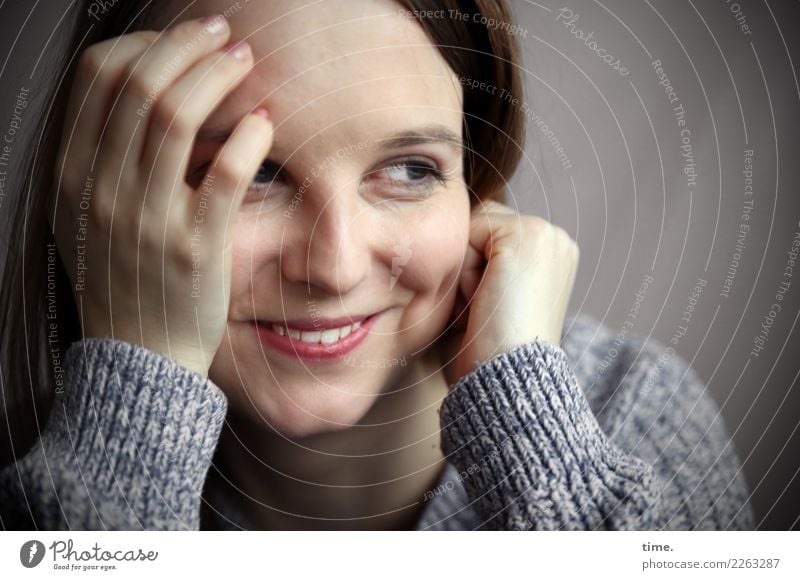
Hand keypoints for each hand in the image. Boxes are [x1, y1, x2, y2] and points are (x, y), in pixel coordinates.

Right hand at [50, 15, 272, 376]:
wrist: (141, 356)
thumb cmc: (125, 279)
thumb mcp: (89, 217)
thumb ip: (106, 158)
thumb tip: (152, 94)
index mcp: (73, 174)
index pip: (98, 78)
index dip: (144, 45)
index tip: (179, 43)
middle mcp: (103, 189)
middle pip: (141, 85)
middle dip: (187, 45)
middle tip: (223, 33)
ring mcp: (148, 218)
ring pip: (176, 116)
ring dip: (217, 75)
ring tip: (245, 61)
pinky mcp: (196, 246)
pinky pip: (223, 173)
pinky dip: (247, 137)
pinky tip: (264, 122)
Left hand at [439, 200, 579, 384]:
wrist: (508, 381)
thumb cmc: (489, 353)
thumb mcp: (490, 300)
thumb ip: (483, 263)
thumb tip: (451, 235)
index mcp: (551, 257)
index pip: (488, 235)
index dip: (472, 271)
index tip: (487, 311)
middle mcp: (555, 240)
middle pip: (479, 227)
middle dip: (469, 266)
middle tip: (484, 311)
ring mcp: (545, 234)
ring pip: (473, 229)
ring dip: (466, 269)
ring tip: (483, 306)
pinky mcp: (527, 236)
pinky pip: (470, 233)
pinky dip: (466, 270)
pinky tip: (483, 299)